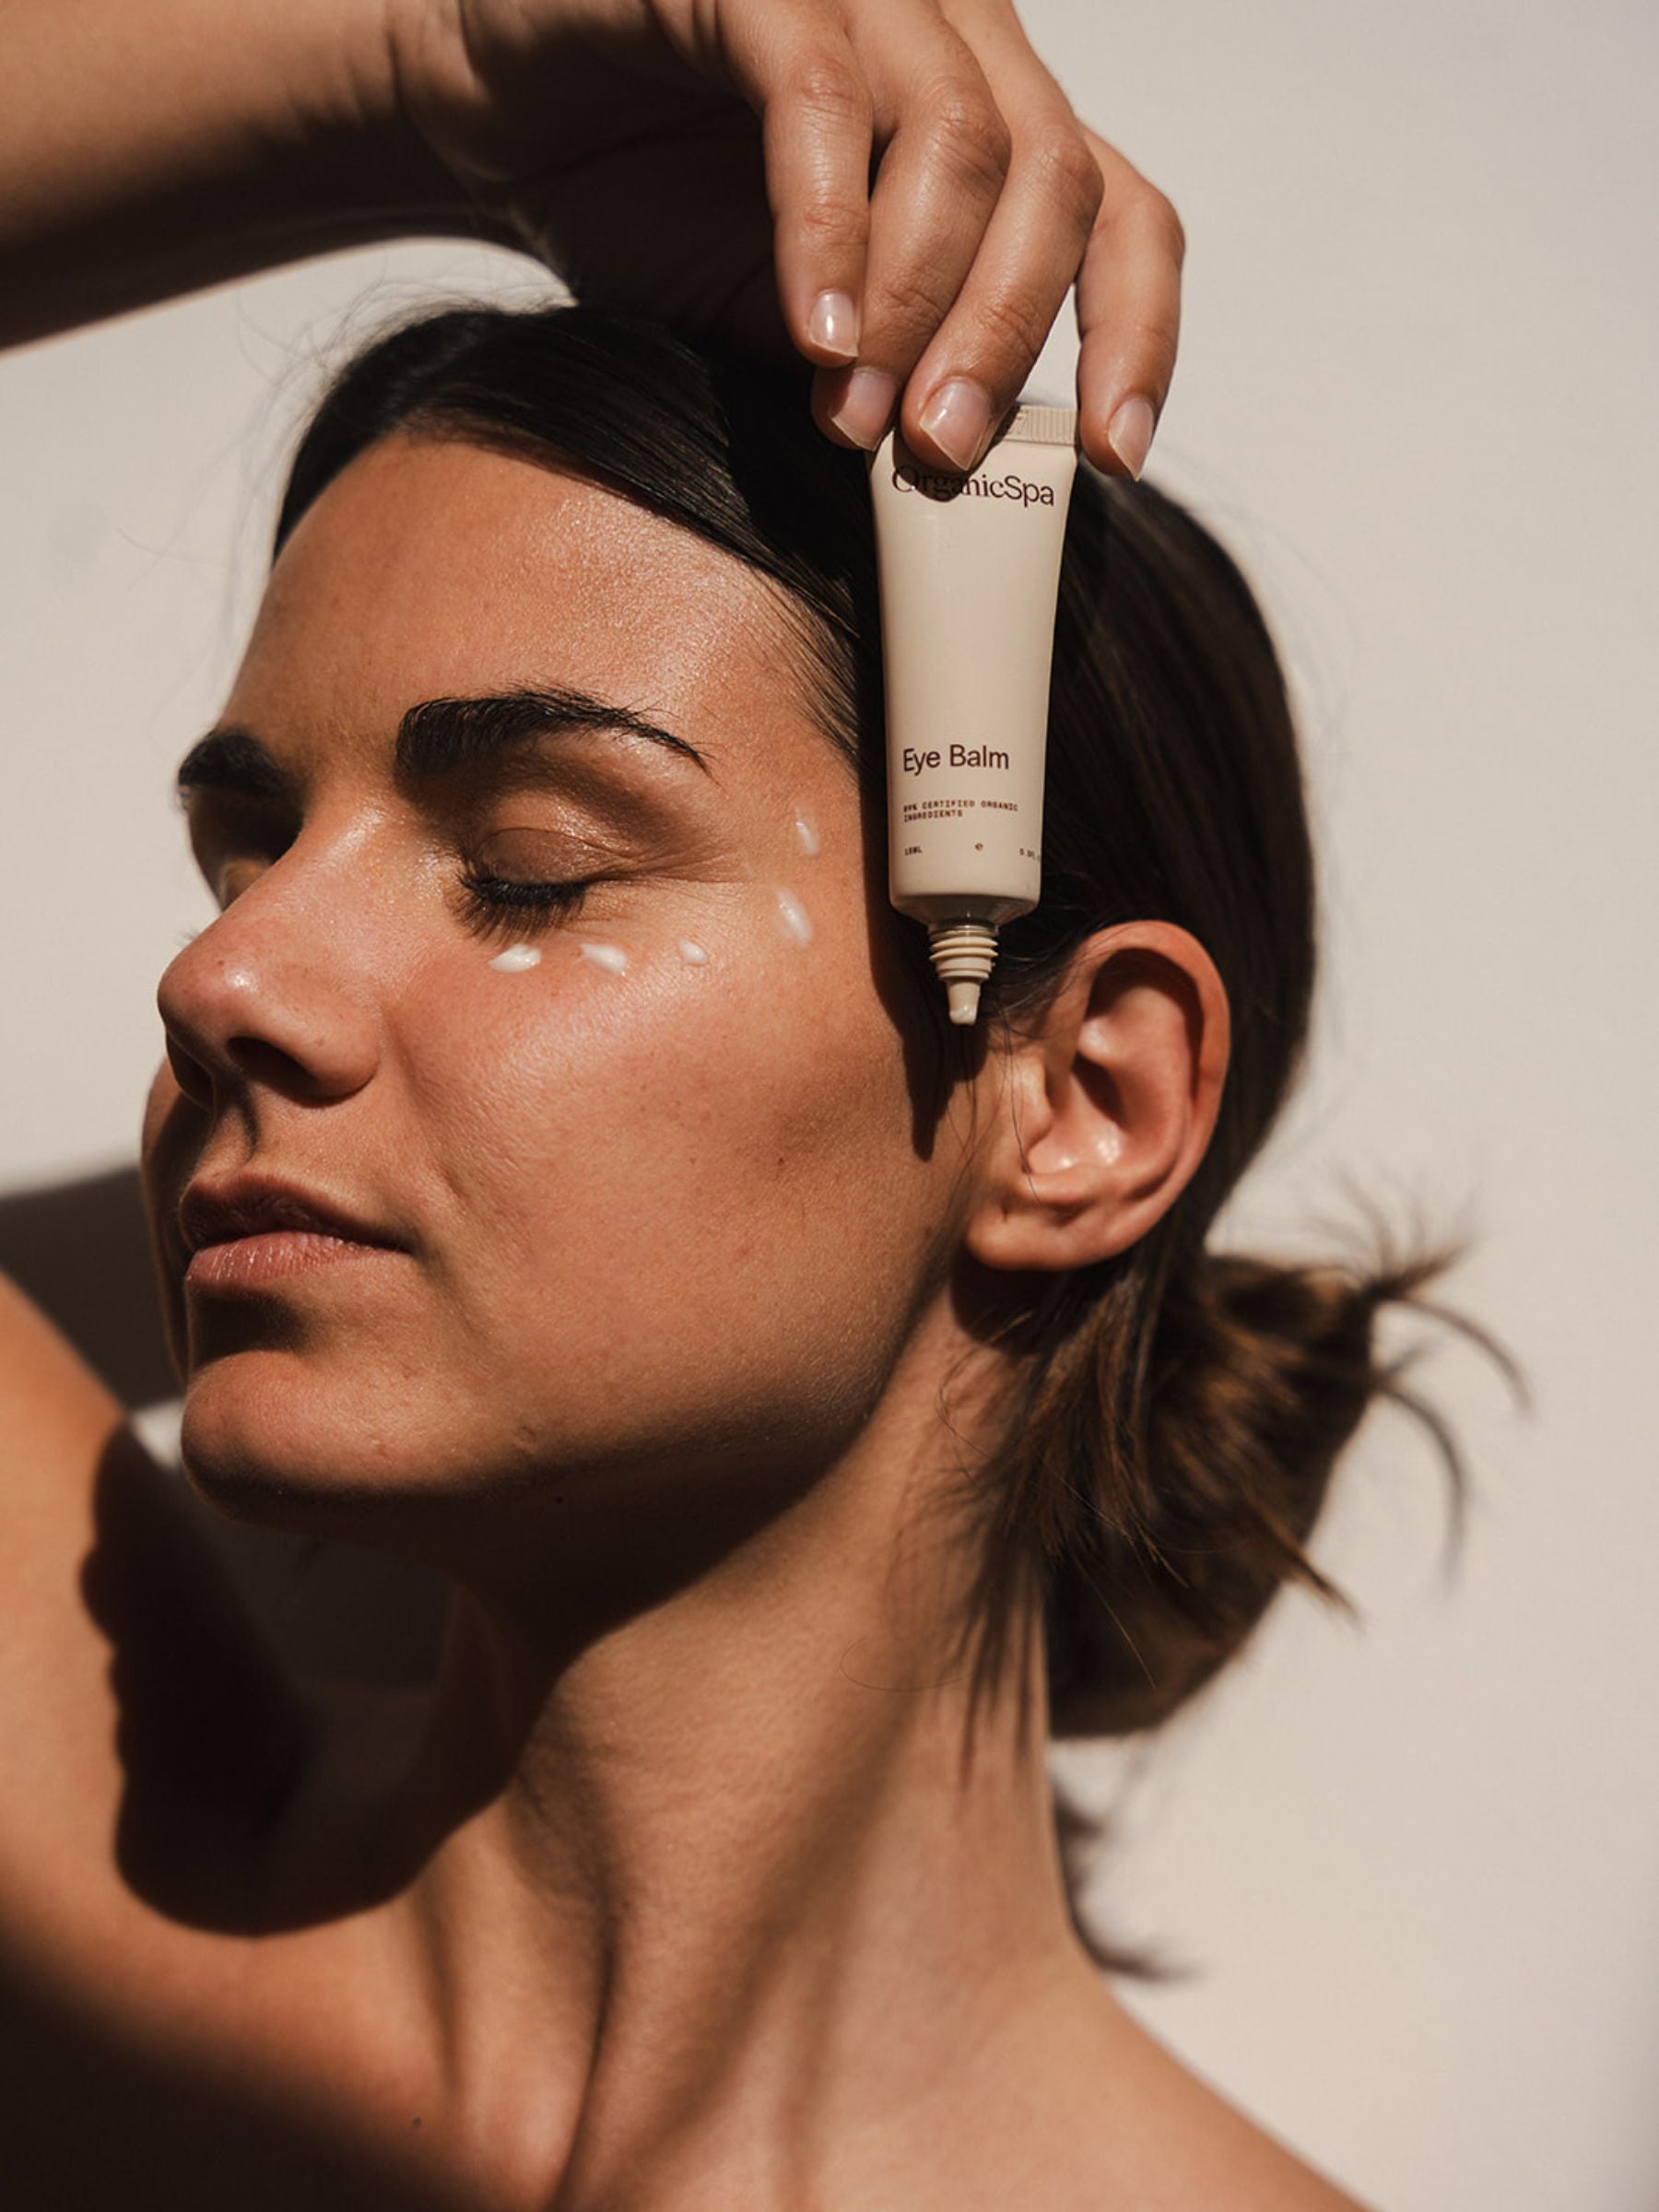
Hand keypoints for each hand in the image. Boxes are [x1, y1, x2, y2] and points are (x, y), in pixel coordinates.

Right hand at [390, 0, 1182, 477]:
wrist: (500, 113)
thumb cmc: (654, 211)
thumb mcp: (801, 333)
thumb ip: (891, 386)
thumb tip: (964, 511)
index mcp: (992, 131)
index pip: (1123, 216)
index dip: (1136, 334)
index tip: (1108, 455)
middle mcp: (953, 44)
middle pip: (1057, 181)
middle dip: (1006, 338)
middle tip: (941, 457)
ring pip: (961, 135)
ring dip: (920, 299)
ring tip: (856, 416)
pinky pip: (819, 93)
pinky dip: (826, 226)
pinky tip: (812, 334)